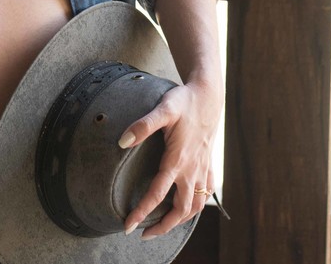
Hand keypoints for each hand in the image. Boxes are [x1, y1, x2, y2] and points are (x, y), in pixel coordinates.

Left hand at [118, 80, 220, 238]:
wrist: (209, 95)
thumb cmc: (184, 101)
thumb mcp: (163, 109)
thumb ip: (142, 125)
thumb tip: (122, 141)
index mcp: (178, 160)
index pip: (157, 194)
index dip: (142, 212)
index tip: (128, 226)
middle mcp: (192, 169)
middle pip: (180, 209)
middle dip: (163, 226)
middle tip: (144, 234)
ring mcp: (202, 168)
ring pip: (195, 206)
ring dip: (180, 221)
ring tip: (164, 227)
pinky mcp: (208, 164)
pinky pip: (206, 194)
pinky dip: (197, 207)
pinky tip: (189, 208)